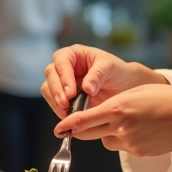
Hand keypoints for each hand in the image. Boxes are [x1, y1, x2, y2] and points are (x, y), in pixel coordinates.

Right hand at [41, 44, 165, 118]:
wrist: (123, 87)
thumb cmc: (116, 71)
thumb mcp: (110, 68)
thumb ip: (97, 75)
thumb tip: (86, 88)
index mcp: (74, 53)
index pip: (61, 60)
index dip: (63, 76)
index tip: (71, 92)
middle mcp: (64, 66)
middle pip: (50, 75)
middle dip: (56, 91)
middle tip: (65, 105)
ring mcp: (61, 81)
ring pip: (48, 89)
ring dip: (55, 102)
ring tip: (66, 113)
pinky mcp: (63, 96)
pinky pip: (54, 102)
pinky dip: (59, 110)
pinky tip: (68, 117)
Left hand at [54, 84, 171, 156]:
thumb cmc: (167, 99)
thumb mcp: (136, 93)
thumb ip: (114, 105)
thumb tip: (98, 116)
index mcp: (118, 108)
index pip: (83, 120)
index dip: (67, 125)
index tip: (57, 128)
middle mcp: (120, 126)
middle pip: (88, 134)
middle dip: (81, 130)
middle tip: (77, 127)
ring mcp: (130, 142)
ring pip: (105, 141)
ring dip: (106, 134)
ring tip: (128, 122)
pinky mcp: (138, 152)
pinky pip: (122, 146)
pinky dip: (124, 139)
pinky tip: (141, 130)